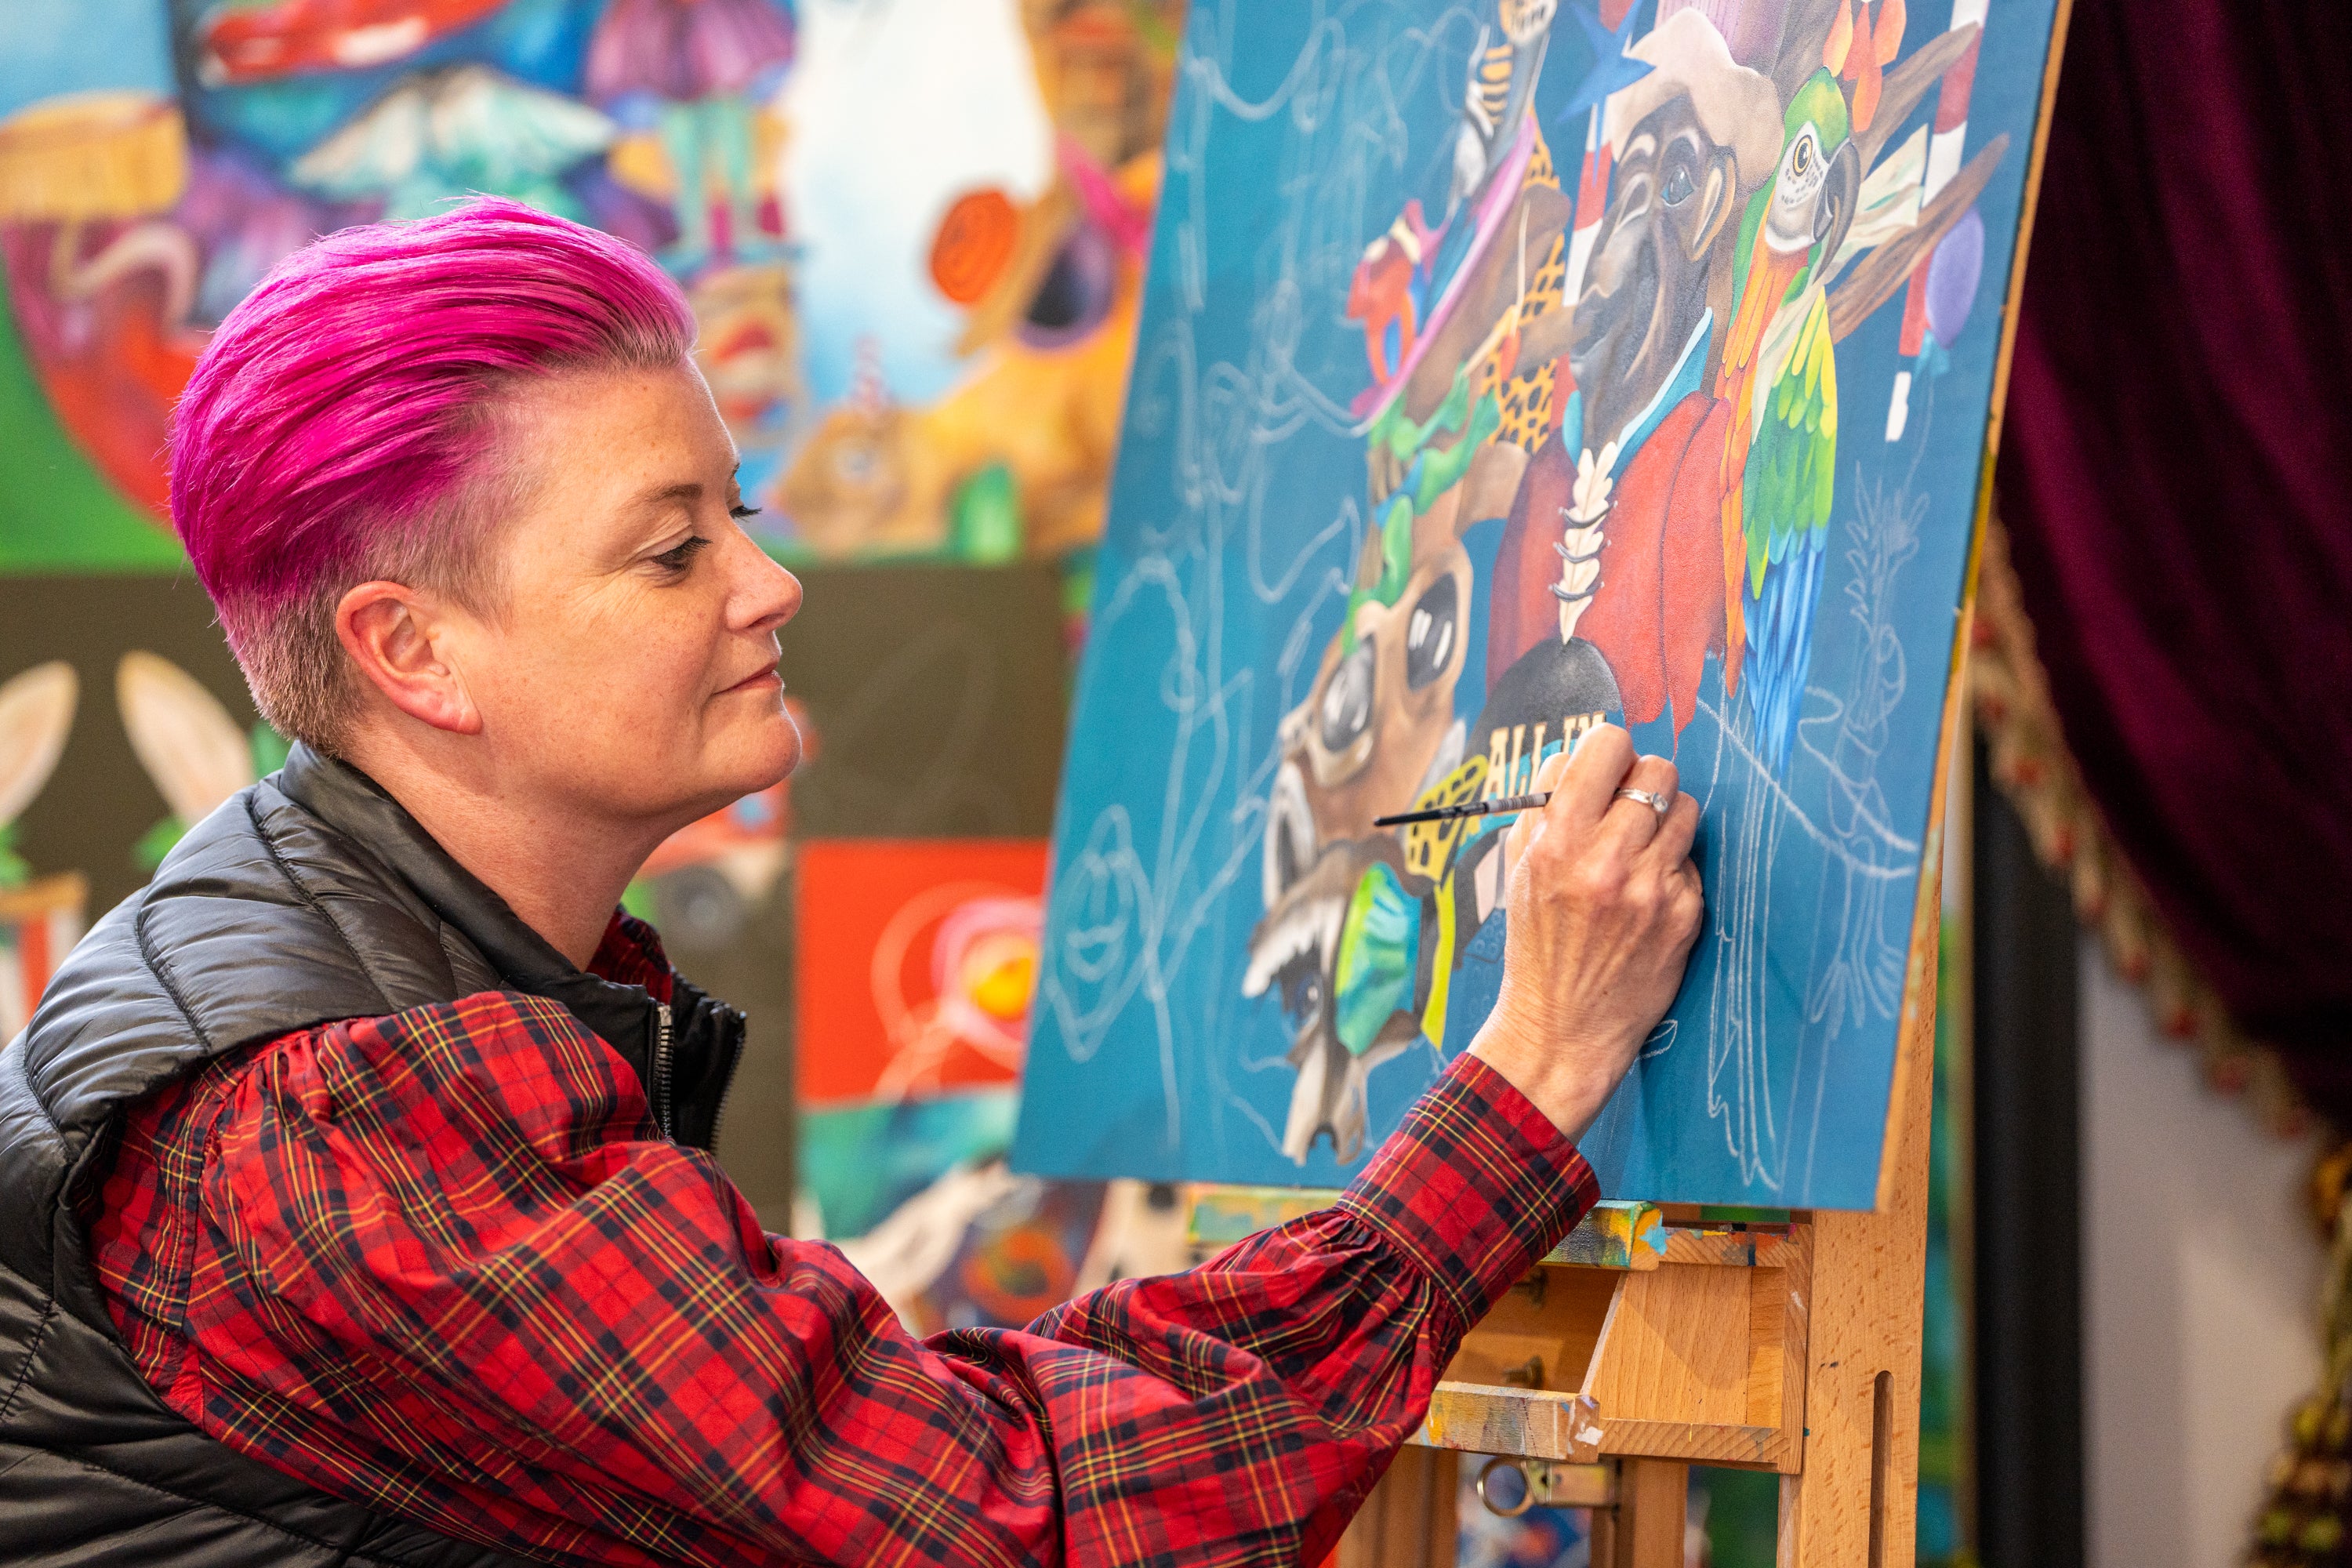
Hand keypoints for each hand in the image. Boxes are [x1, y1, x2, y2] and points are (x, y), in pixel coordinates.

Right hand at [1469, 725, 1702, 1143]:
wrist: (1562, 1027)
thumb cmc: (1536, 945)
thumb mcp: (1518, 870)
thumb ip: (1542, 807)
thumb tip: (1575, 753)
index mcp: (1559, 842)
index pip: (1607, 745)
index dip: (1607, 751)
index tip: (1604, 768)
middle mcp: (1609, 861)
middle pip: (1657, 770)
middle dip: (1641, 782)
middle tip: (1627, 808)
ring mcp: (1653, 889)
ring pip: (1686, 807)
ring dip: (1665, 820)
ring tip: (1641, 848)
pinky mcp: (1685, 915)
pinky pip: (1691, 860)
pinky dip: (1672, 869)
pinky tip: (1647, 896)